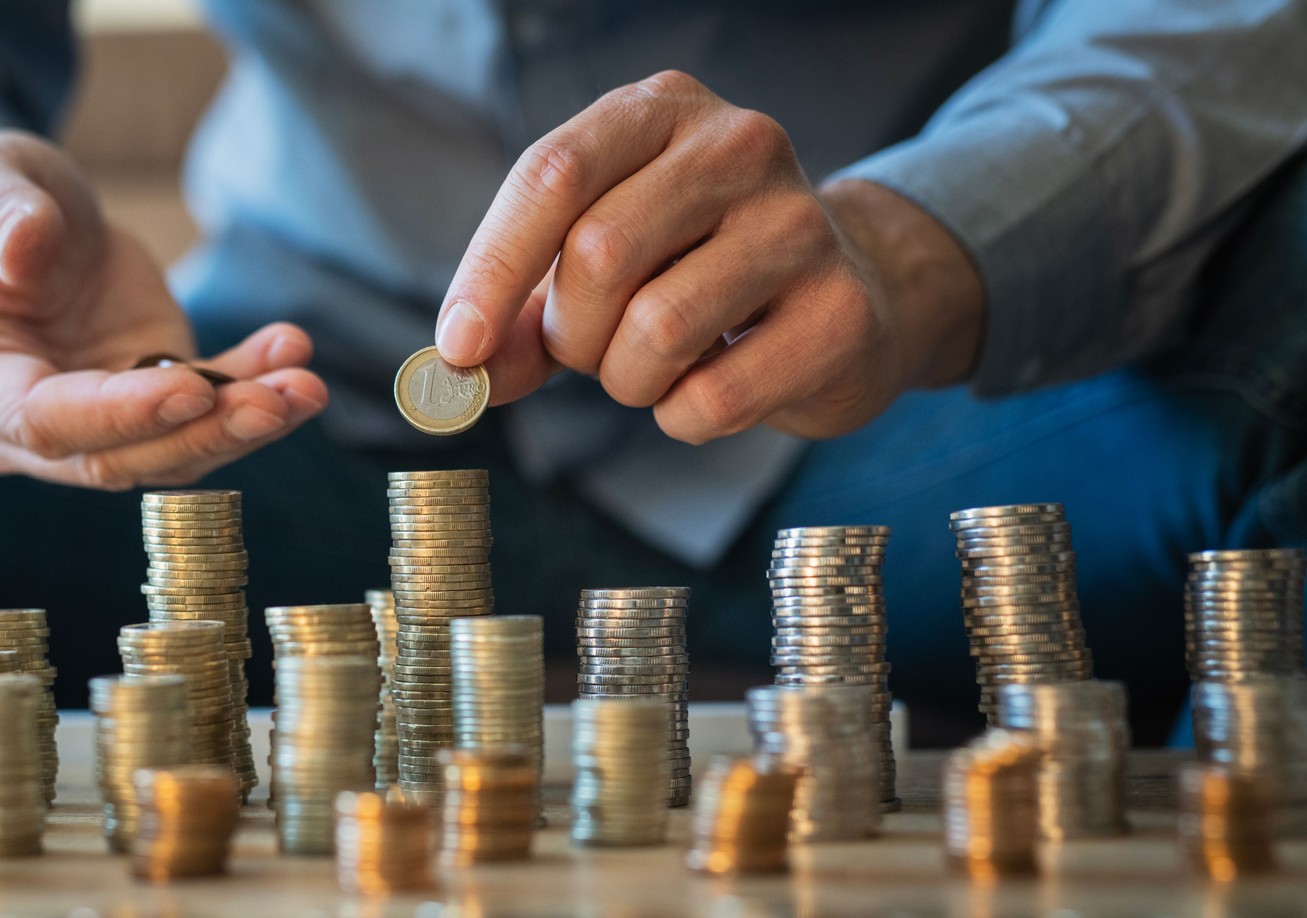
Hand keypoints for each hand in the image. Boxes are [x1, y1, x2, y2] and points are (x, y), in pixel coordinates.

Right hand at [0, 131, 326, 488]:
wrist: (22, 218)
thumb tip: (23, 247)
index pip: (42, 422)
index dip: (119, 413)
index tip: (190, 388)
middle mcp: (19, 430)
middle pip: (116, 457)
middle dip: (202, 433)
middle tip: (280, 399)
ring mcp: (89, 426)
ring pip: (171, 451)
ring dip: (243, 424)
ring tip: (306, 384)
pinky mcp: (146, 406)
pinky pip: (203, 411)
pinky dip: (251, 384)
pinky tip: (292, 351)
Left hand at [436, 72, 982, 443]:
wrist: (848, 301)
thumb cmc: (694, 278)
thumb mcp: (598, 272)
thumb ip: (520, 316)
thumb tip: (458, 371)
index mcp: (660, 110)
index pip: (553, 173)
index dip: (492, 268)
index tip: (458, 347)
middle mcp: (738, 145)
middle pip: (599, 255)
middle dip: (572, 334)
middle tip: (595, 349)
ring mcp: (799, 223)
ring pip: (657, 329)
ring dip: (627, 380)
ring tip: (655, 367)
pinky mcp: (839, 311)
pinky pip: (714, 397)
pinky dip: (683, 418)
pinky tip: (710, 390)